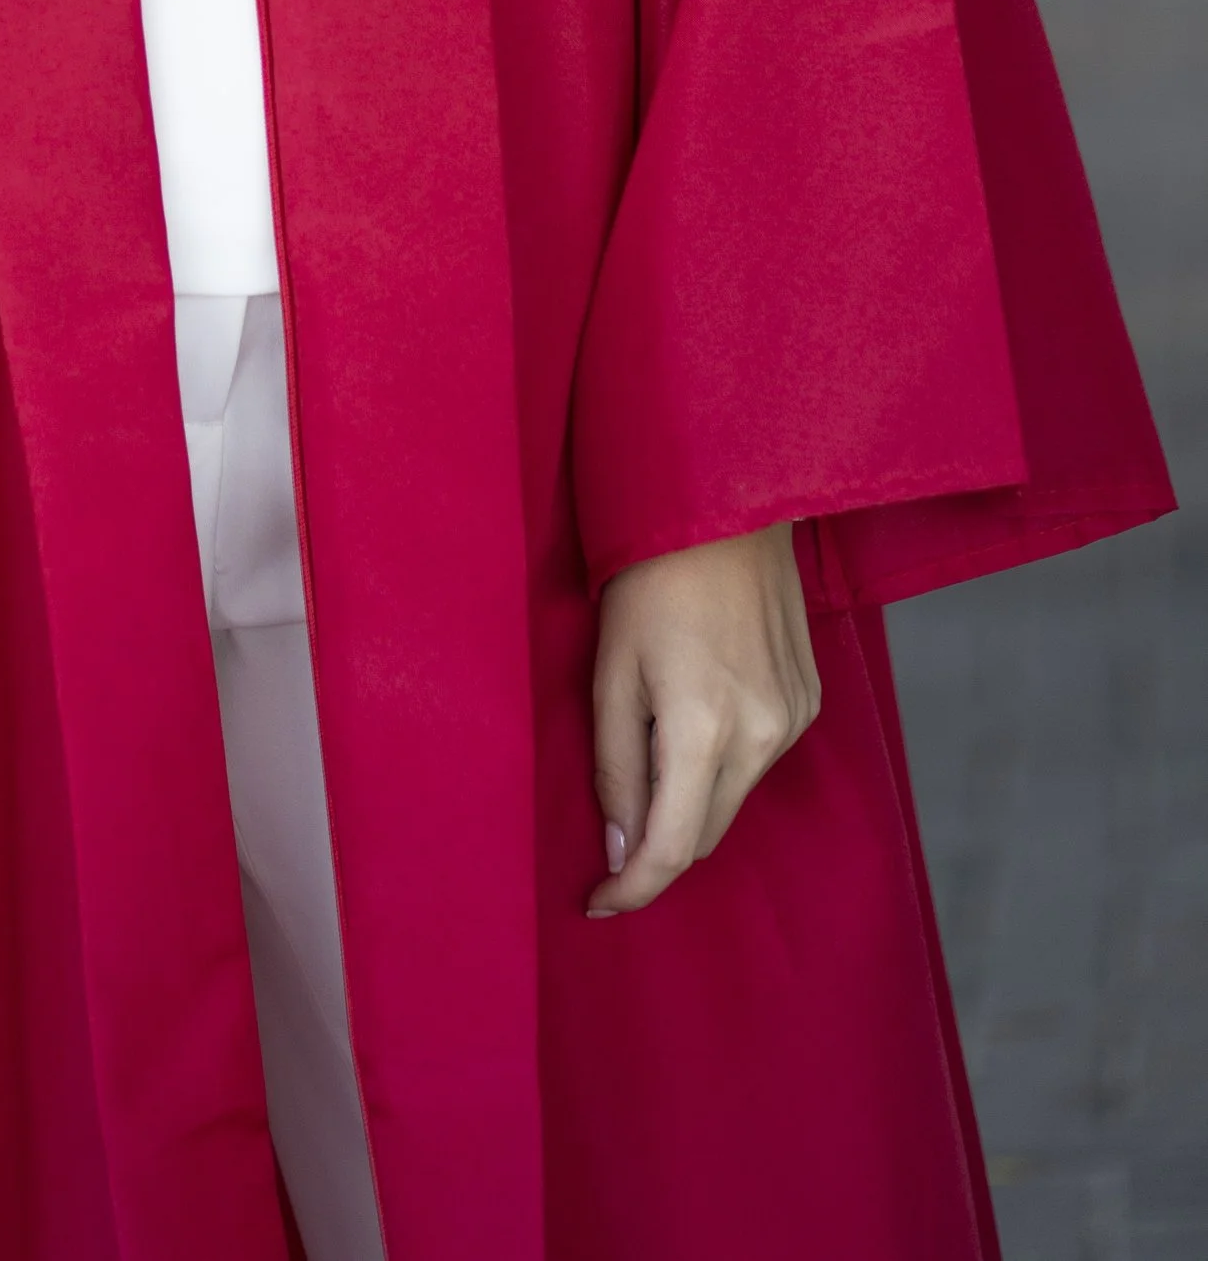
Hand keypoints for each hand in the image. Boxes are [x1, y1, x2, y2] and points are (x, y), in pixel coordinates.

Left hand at [586, 522, 820, 916]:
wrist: (727, 502)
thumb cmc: (649, 576)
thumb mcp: (609, 670)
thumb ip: (613, 767)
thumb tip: (620, 846)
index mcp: (704, 728)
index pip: (674, 847)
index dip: (633, 888)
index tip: (598, 905)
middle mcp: (763, 734)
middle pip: (706, 832)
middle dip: (658, 839)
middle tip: (613, 817)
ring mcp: (795, 718)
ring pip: (733, 797)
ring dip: (692, 791)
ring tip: (654, 724)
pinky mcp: (810, 700)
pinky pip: (759, 758)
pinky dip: (723, 756)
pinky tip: (698, 701)